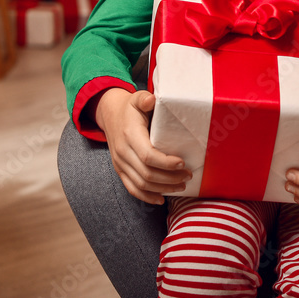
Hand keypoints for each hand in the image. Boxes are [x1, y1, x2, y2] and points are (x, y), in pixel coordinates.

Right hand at [94, 88, 190, 204]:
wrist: (110, 115)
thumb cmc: (130, 108)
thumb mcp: (136, 98)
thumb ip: (144, 99)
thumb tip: (152, 100)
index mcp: (129, 135)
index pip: (148, 156)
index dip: (166, 163)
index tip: (183, 163)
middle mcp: (122, 152)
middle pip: (147, 173)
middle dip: (170, 178)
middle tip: (189, 176)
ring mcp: (119, 164)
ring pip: (141, 184)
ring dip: (163, 188)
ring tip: (182, 186)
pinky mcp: (120, 170)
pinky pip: (132, 189)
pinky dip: (147, 197)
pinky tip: (161, 199)